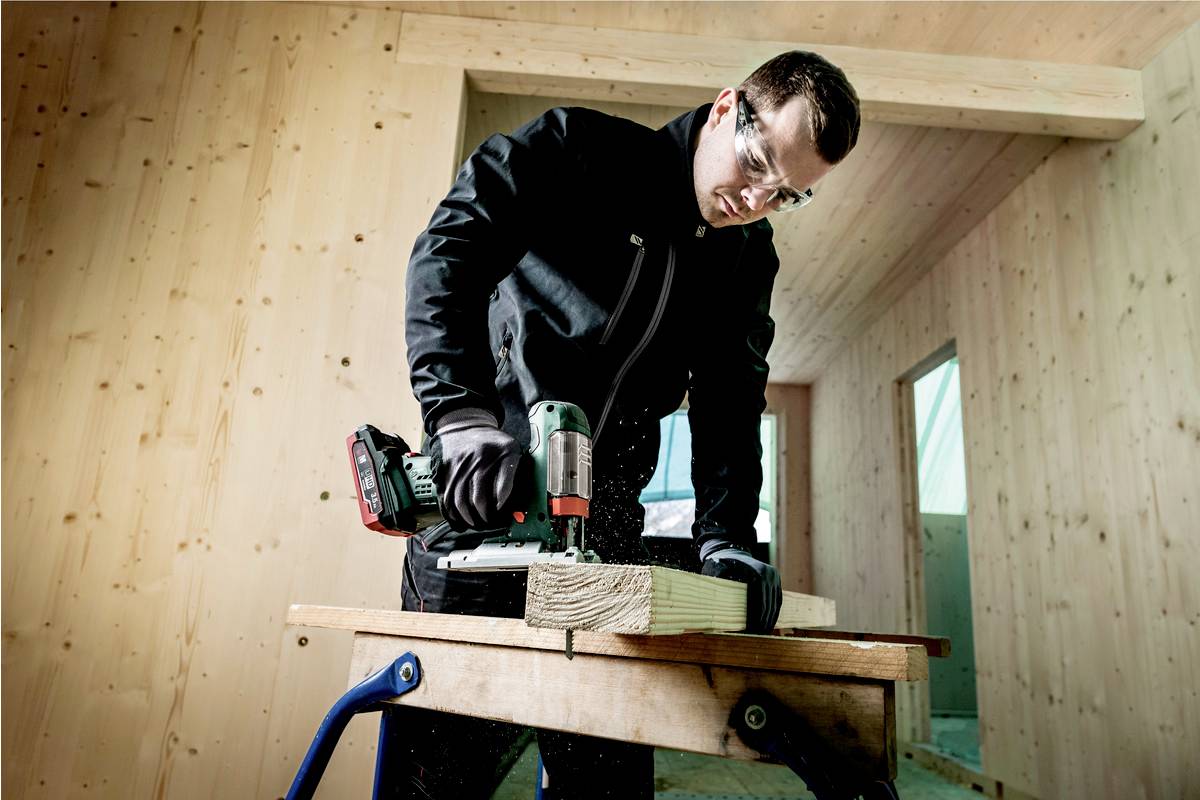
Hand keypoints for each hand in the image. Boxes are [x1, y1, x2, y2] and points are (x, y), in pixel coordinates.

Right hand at [428, 408, 522, 530]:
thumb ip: (514, 471)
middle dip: (485, 517)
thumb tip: (514, 500)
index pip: (502, 488)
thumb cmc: (491, 442)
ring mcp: (458, 467)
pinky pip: (445, 498)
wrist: (464, 425)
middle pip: (479, 499)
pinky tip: (458, 522)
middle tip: (489, 523)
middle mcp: (477, 460)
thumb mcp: (511, 449)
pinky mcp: (444, 472)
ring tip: (475, 524)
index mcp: (499, 454)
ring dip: (468, 519)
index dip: (502, 505)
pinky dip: (450, 515)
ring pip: (460, 502)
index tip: (502, 513)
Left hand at [700, 542, 781, 633]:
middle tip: (754, 637)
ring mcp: (774, 577)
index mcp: (757, 574)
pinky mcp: (776, 580)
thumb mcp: (715, 571)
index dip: (754, 620)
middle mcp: (769, 574)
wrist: (730, 550)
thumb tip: (714, 606)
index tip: (748, 633)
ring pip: (774, 605)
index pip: (758, 603)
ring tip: (761, 634)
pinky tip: (767, 624)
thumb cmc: (719, 563)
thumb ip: (717, 585)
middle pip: (768, 606)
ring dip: (769, 621)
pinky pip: (777, 600)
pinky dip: (772, 613)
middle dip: (762, 623)